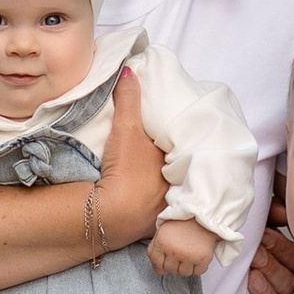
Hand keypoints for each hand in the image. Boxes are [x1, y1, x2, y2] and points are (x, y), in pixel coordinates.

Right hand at [97, 67, 169, 249]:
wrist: (110, 215)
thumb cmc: (126, 170)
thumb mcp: (126, 130)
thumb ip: (129, 100)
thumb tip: (129, 70)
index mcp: (179, 161)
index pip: (183, 144)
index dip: (178, 136)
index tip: (172, 129)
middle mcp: (178, 184)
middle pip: (179, 166)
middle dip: (176, 159)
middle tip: (164, 150)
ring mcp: (167, 206)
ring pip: (171, 188)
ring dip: (165, 182)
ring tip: (153, 172)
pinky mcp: (153, 223)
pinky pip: (159, 208)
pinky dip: (154, 201)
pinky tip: (145, 197)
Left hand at [148, 213, 220, 277]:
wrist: (203, 212)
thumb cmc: (182, 220)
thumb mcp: (162, 229)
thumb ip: (156, 247)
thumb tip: (157, 265)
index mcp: (161, 243)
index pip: (157, 266)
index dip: (161, 267)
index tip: (165, 265)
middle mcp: (174, 251)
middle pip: (170, 270)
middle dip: (174, 264)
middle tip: (179, 255)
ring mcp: (189, 256)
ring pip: (184, 273)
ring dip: (186, 266)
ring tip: (189, 254)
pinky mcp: (203, 258)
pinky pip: (198, 272)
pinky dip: (198, 267)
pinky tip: (197, 256)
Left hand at [248, 184, 293, 293]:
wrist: (219, 270)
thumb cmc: (243, 244)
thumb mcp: (258, 224)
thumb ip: (271, 213)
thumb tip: (280, 208)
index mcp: (289, 258)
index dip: (280, 245)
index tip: (264, 234)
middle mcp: (287, 278)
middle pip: (289, 276)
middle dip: (271, 263)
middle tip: (255, 254)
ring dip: (266, 283)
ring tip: (251, 273)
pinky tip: (251, 290)